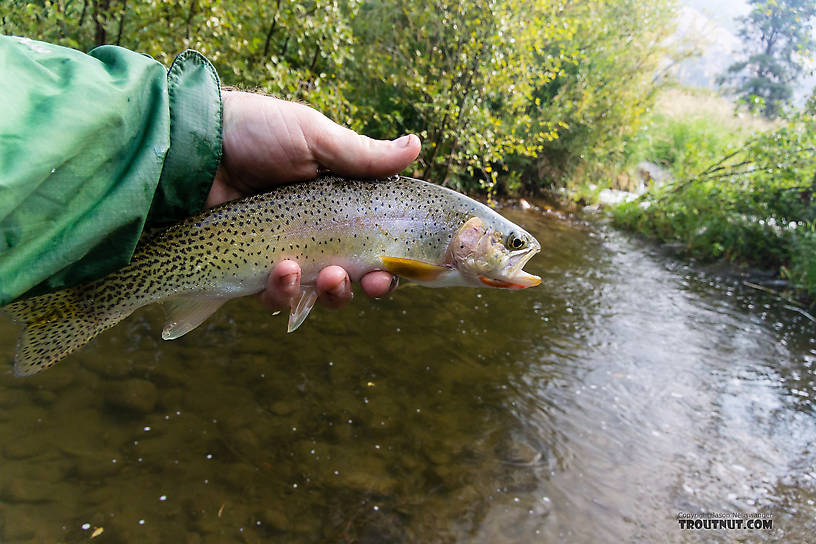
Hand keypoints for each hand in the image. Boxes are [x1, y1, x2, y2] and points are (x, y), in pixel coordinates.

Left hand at [207, 91, 420, 310]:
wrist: (192, 145)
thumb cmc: (255, 131)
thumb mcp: (315, 138)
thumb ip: (364, 155)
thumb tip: (416, 146)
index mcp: (335, 204)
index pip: (372, 242)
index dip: (389, 262)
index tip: (397, 269)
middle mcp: (312, 233)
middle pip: (352, 276)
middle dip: (365, 284)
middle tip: (369, 281)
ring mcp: (281, 253)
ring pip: (316, 294)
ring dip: (330, 292)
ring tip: (328, 276)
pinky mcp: (249, 270)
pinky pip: (275, 297)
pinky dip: (283, 292)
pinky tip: (282, 271)